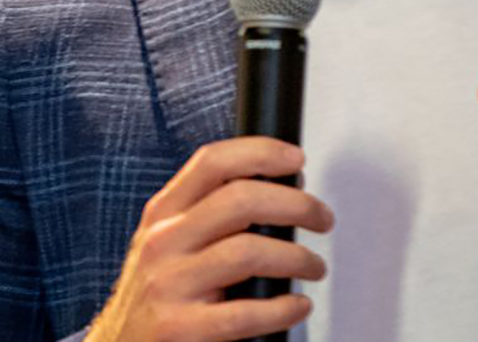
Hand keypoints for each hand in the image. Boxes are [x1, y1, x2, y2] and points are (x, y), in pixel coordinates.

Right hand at [87, 136, 333, 341]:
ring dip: (297, 258)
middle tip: (320, 217)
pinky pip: (245, 313)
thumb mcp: (168, 240)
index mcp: (163, 213)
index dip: (261, 153)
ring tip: (313, 266)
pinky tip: (296, 306)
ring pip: (249, 251)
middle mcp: (163, 241)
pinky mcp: (178, 329)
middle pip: (241, 200)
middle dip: (296, 204)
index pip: (212, 162)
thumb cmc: (157, 293)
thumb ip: (209, 213)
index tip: (295, 160)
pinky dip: (283, 308)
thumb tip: (281, 188)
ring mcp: (168, 285)